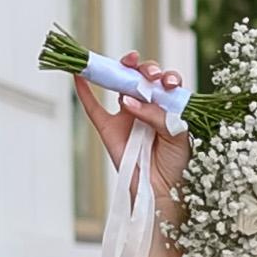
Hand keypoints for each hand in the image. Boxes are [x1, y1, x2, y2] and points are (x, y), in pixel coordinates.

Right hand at [74, 55, 190, 193]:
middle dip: (146, 69)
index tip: (166, 82)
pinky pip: (93, 108)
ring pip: (120, 85)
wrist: (162, 190)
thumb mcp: (176, 134)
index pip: (165, 82)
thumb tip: (130, 101)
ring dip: (121, 71)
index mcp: (167, 106)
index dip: (166, 77)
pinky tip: (80, 76)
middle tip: (150, 75)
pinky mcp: (109, 128)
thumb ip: (157, 115)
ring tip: (127, 66)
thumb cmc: (175, 163)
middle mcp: (147, 106)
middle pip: (143, 77)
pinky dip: (84, 92)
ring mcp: (126, 116)